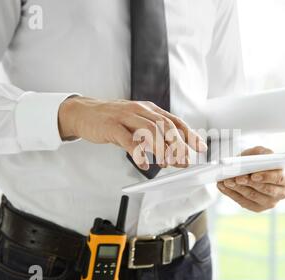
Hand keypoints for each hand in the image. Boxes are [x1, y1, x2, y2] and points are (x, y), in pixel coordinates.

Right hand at [58, 96, 207, 169]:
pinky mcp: (111, 126)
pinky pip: (128, 141)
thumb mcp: (136, 123)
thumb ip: (153, 135)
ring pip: (150, 131)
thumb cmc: (113, 120)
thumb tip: (172, 153)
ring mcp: (125, 116)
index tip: (200, 148)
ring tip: (166, 164)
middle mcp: (140, 110)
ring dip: (161, 150)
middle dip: (178, 145)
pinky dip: (138, 154)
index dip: (189, 134)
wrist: (83, 112)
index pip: (175, 121)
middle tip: (184, 162)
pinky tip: (143, 164)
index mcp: (149, 109)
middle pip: (166, 126)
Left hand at [217, 146, 284, 212]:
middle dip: (249, 183)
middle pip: (265, 190)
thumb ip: (263, 152)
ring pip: (252, 196)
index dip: (266, 177)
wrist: (251, 170)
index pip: (279, 178)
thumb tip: (264, 155)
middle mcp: (281, 193)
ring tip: (227, 181)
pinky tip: (223, 186)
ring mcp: (270, 202)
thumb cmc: (258, 160)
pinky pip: (244, 202)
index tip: (254, 175)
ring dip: (238, 188)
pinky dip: (232, 194)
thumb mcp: (260, 152)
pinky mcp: (258, 208)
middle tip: (237, 178)